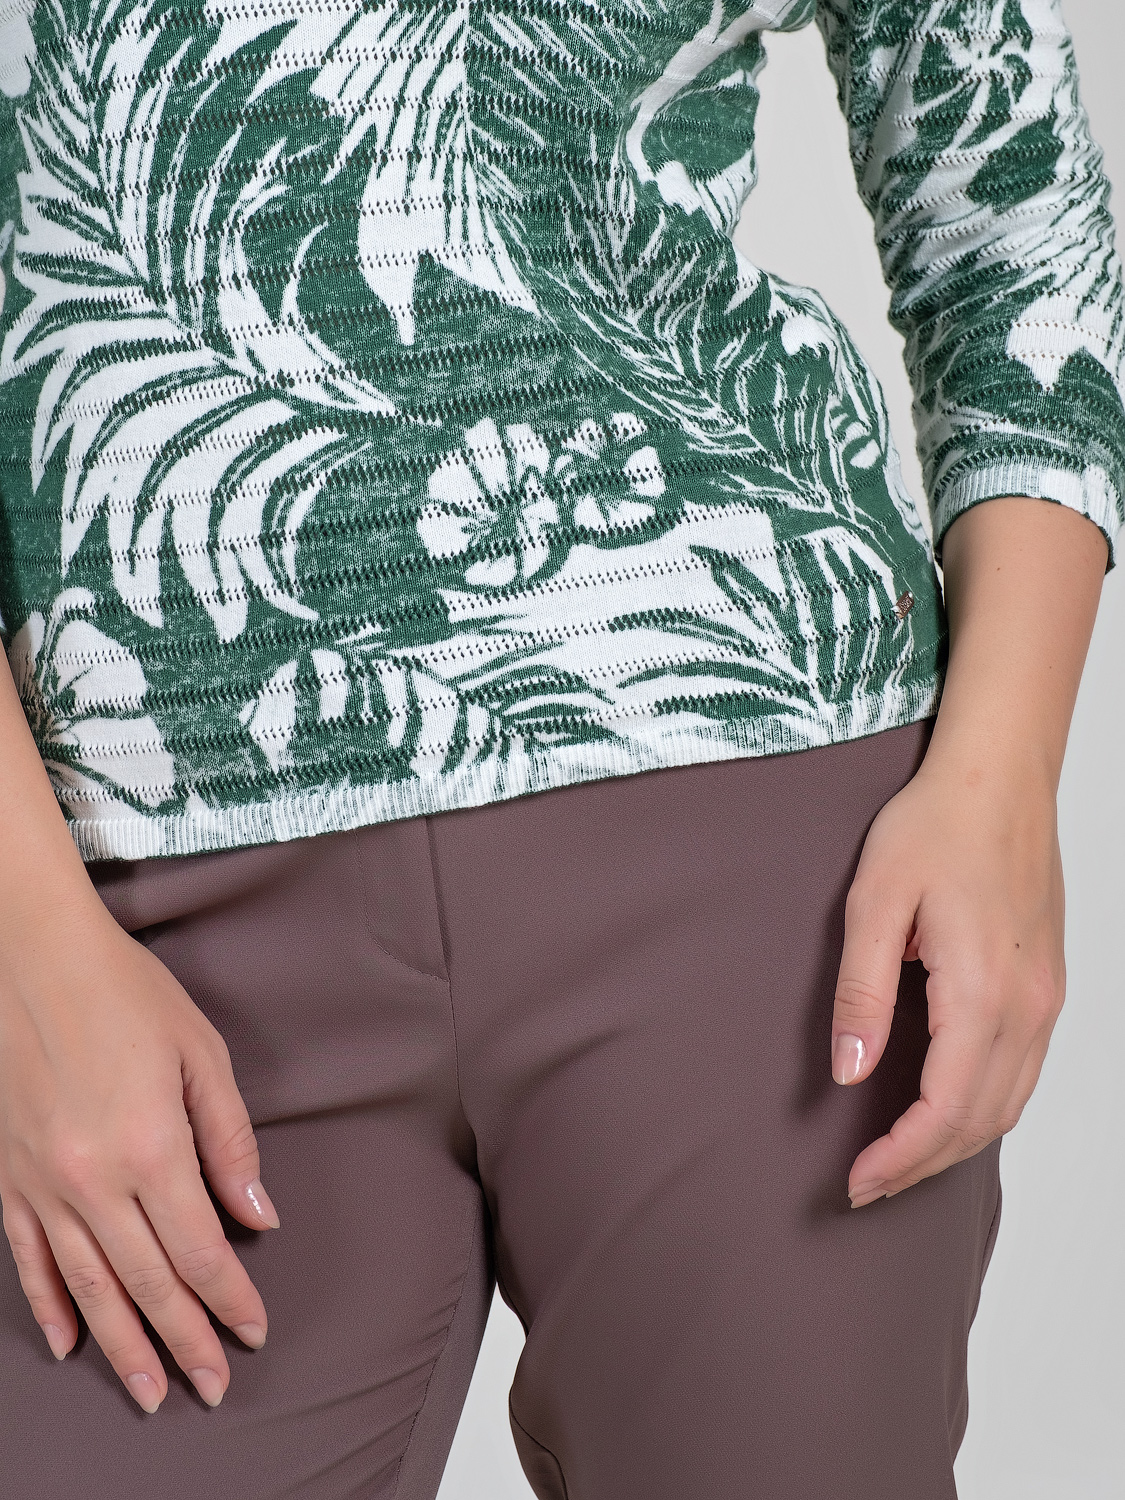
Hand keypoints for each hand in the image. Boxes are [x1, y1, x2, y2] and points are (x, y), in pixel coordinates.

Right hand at [0, 895, 278, 1412]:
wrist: (31, 956)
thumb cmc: (125, 994)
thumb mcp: (200, 1053)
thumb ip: (229, 1140)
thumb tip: (257, 1213)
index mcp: (151, 1148)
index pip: (201, 1250)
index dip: (229, 1299)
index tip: (252, 1332)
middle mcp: (93, 1181)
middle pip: (148, 1283)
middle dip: (185, 1341)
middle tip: (211, 1386)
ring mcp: (43, 1185)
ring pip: (88, 1287)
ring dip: (122, 1344)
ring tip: (149, 1390)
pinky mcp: (7, 1179)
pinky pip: (28, 1259)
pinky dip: (51, 1305)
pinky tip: (70, 1342)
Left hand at [830, 495, 1107, 1206]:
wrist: (999, 780)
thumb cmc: (933, 828)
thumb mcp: (873, 903)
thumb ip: (860, 993)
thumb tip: (849, 1071)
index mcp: (982, 993)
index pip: (944, 1109)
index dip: (898, 1157)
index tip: (854, 1182)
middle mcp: (1028, 1008)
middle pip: (981, 1122)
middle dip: (921, 1164)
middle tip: (865, 1185)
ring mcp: (1046, 999)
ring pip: (1008, 1104)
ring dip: (954, 1143)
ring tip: (897, 1159)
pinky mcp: (1047, 986)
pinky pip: (1023, 1073)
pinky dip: (984, 1108)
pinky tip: (946, 1110)